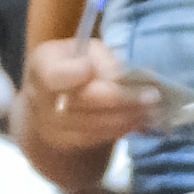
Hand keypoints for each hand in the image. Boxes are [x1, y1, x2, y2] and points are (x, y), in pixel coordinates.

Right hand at [17, 34, 165, 156]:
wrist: (53, 98)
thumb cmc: (76, 64)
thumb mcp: (88, 50)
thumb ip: (103, 59)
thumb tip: (120, 76)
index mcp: (43, 65)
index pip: (54, 75)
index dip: (76, 74)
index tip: (103, 71)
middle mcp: (40, 98)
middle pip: (81, 102)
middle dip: (120, 98)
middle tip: (152, 95)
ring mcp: (50, 125)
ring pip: (91, 125)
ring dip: (125, 118)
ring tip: (151, 109)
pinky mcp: (64, 143)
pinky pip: (94, 139)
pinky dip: (119, 130)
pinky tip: (139, 122)